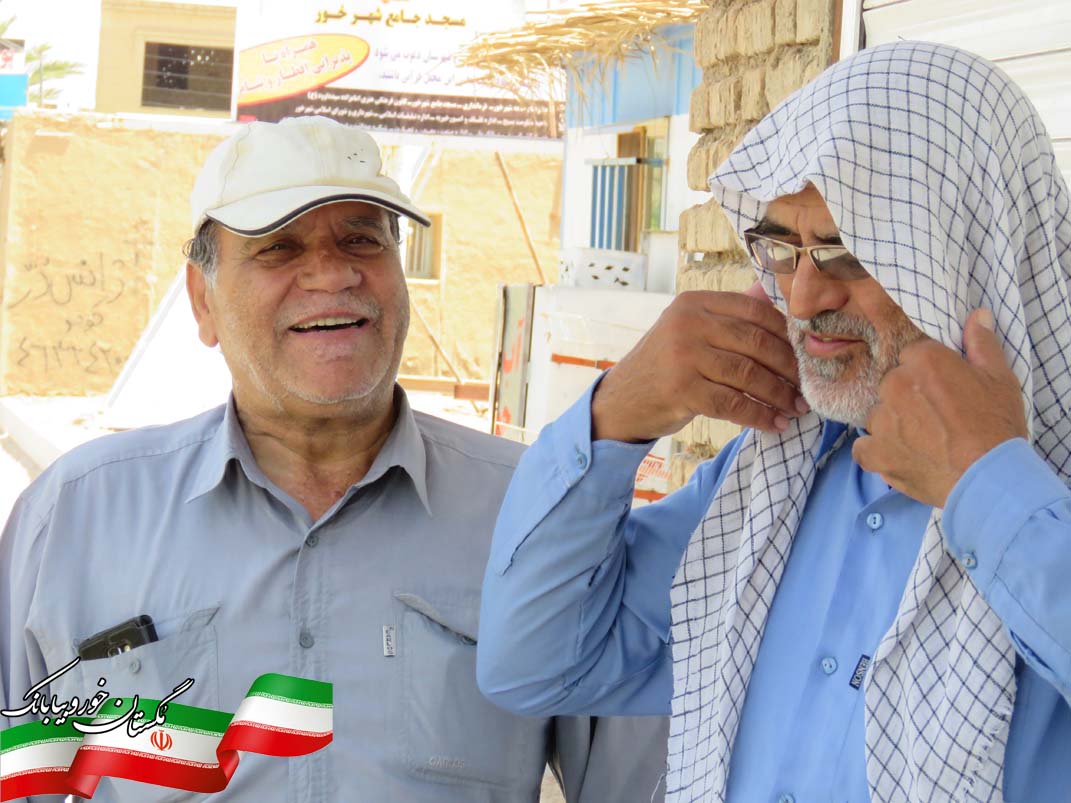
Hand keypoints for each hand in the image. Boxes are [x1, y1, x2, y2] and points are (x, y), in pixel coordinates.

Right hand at [591, 287, 805, 441]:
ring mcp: (682, 356)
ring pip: (748, 374)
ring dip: (778, 395)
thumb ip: (728, 314)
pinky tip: (774, 424)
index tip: (804, 354)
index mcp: (694, 302)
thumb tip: (773, 294)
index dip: (785, 333)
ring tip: (796, 408)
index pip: (754, 310)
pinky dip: (758, 416)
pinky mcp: (681, 390)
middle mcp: (687, 323)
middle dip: (788, 367)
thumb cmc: (666, 366)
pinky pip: (733, 404)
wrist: (622, 401)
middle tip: (807, 386)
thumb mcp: (689, 330)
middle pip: (755, 341)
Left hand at [852, 309, 1027, 506]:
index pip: (912, 357)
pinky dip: (878, 453)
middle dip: (909, 398)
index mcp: (923, 361)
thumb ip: (981, 343)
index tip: (942, 390)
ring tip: (923, 442)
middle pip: (892, 385)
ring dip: (894, 426)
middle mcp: (895, 385)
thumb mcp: (1000, 378)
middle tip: (936, 419)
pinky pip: (864, 448)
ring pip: (879, 416)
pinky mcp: (874, 453)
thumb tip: (976, 315)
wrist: (989, 478)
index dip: (927, 374)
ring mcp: (881, 420)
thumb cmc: (997, 426)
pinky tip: (901, 457)